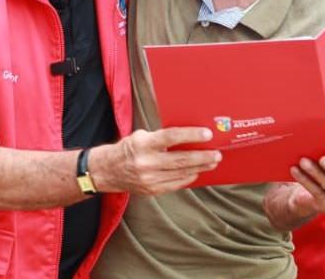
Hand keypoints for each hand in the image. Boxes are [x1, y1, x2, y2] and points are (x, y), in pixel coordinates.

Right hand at [92, 127, 219, 195]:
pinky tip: (196, 172)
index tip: (207, 134)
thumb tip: (189, 137)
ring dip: (200, 167)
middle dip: (203, 157)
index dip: (191, 135)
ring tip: (212, 162)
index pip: (171, 137)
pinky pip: (175, 184)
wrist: (106, 171)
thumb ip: (162, 138)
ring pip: (181, 173)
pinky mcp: (151, 190)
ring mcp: (149, 179)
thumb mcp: (141, 137)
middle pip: (181, 160)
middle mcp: (146, 163)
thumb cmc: (128, 149)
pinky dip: (188, 177)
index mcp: (143, 144)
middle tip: (217, 154)